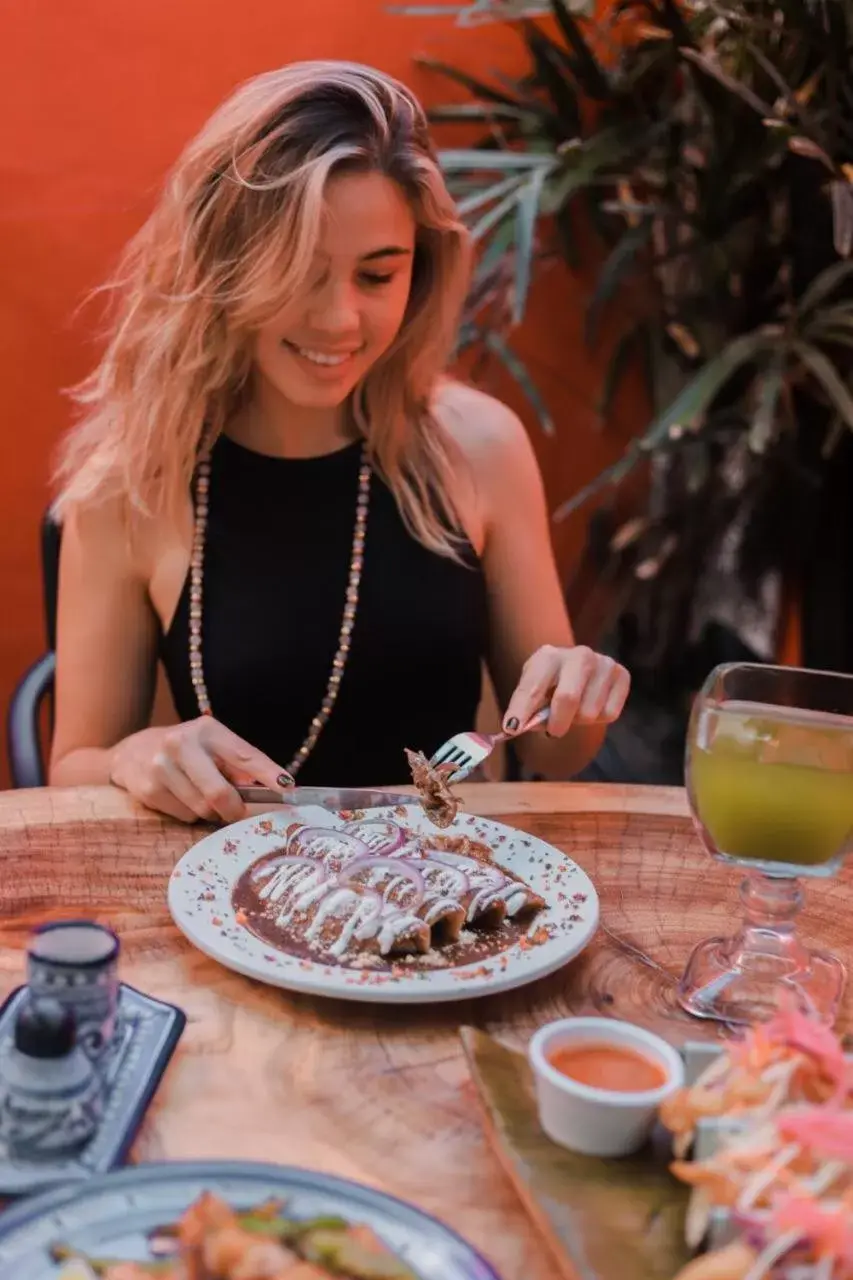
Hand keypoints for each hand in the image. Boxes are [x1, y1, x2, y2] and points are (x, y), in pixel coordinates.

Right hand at [108, 717, 291, 823]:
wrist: (132, 752)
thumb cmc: (186, 752)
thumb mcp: (211, 747)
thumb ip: (238, 766)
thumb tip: (271, 792)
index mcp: (207, 729)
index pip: (244, 755)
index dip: (268, 773)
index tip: (287, 787)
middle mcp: (181, 743)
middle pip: (219, 792)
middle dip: (234, 809)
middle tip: (238, 813)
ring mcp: (161, 767)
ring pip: (202, 809)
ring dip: (209, 811)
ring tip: (199, 794)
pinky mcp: (147, 790)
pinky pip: (184, 815)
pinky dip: (189, 813)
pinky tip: (179, 797)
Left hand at [503, 645, 629, 737]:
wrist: (580, 669)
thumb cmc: (550, 683)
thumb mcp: (533, 689)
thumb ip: (526, 707)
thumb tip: (515, 728)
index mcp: (548, 656)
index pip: (532, 686)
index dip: (521, 709)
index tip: (511, 728)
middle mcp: (579, 654)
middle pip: (568, 699)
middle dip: (557, 723)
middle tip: (553, 731)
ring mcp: (604, 663)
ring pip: (590, 713)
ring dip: (579, 721)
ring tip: (574, 711)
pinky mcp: (623, 675)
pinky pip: (609, 714)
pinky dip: (598, 719)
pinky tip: (592, 705)